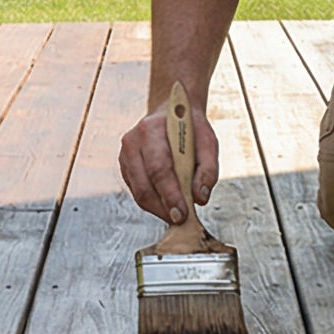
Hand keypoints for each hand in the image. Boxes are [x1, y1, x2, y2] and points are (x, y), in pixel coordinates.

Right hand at [118, 99, 216, 223]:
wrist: (172, 114)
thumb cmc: (190, 128)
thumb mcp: (208, 142)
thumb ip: (208, 169)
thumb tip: (200, 197)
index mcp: (151, 129)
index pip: (159, 168)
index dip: (170, 195)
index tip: (182, 214)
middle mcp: (133, 141)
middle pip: (144, 185)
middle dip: (163, 208)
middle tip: (180, 220)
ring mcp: (125, 155)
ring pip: (138, 193)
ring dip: (158, 209)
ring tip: (176, 213)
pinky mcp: (125, 167)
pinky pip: (137, 192)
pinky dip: (153, 203)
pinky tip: (166, 203)